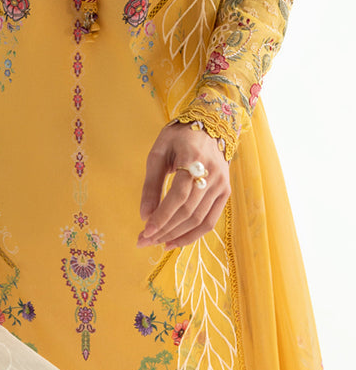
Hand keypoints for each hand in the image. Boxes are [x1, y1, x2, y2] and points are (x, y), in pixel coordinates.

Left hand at [137, 121, 229, 249]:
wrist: (210, 126)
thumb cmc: (179, 137)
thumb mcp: (158, 152)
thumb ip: (151, 184)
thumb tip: (144, 215)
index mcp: (193, 159)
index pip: (178, 196)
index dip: (162, 216)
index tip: (145, 230)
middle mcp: (212, 175)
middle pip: (188, 212)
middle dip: (165, 230)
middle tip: (144, 240)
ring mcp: (222, 185)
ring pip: (199, 220)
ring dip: (177, 236)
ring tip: (157, 243)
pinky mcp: (225, 193)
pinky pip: (210, 221)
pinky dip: (193, 235)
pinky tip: (176, 241)